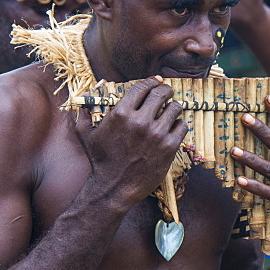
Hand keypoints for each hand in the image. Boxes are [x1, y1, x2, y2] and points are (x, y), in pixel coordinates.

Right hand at [74, 77, 186, 206]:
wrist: (114, 188)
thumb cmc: (100, 161)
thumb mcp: (87, 134)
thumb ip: (87, 109)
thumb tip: (95, 86)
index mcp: (121, 113)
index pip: (142, 86)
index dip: (152, 81)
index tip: (157, 81)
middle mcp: (140, 121)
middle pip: (161, 93)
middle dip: (165, 90)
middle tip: (167, 93)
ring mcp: (156, 134)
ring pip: (175, 107)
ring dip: (174, 107)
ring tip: (171, 111)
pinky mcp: (169, 147)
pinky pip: (182, 126)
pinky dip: (179, 125)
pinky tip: (173, 128)